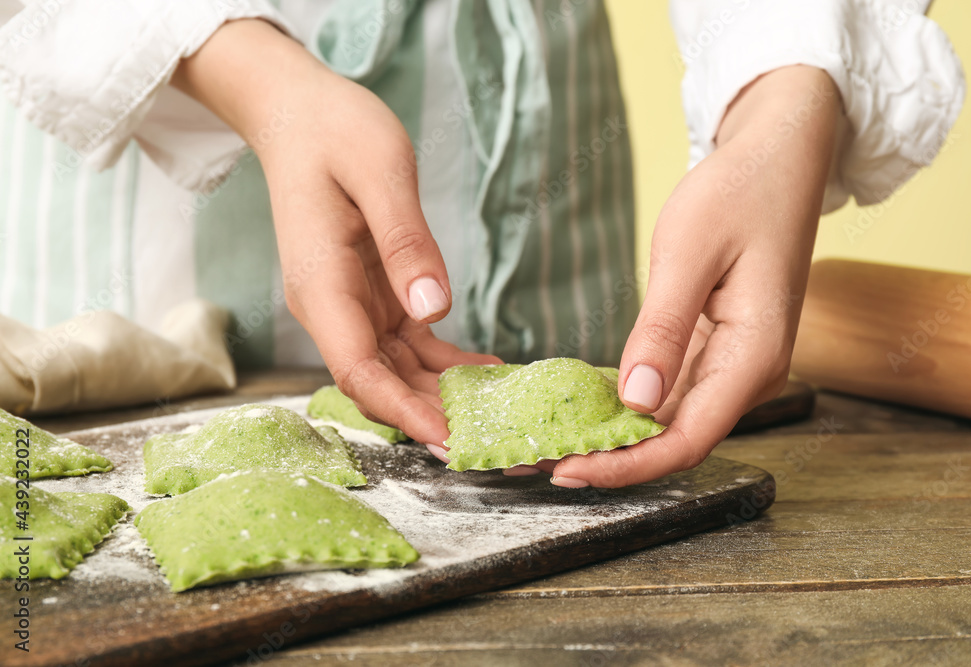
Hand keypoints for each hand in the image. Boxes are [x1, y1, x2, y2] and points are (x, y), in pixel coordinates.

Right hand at [172, 20, 498, 446]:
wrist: (300, 113)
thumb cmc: (334, 131)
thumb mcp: (380, 172)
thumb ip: (406, 242)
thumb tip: (434, 309)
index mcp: (321, 285)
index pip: (356, 369)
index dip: (400, 410)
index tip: (446, 440)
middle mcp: (331, 306)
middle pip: (377, 381)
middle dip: (426, 416)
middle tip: (487, 442)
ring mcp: (351, 304)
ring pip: (395, 369)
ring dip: (439, 395)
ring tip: (497, 412)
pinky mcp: (372, 294)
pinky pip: (409, 342)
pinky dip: (443, 362)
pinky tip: (485, 369)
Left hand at [550, 66, 841, 487]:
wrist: (780, 157)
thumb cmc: (740, 192)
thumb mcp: (689, 253)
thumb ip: (663, 329)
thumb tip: (635, 400)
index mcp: (753, 356)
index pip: (688, 440)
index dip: (627, 466)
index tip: (567, 471)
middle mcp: (749, 373)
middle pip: (676, 441)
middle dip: (609, 460)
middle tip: (538, 462)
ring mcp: (735, 364)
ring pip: (671, 423)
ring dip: (614, 438)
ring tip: (550, 442)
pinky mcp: (717, 349)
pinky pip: (671, 393)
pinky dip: (627, 406)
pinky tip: (584, 408)